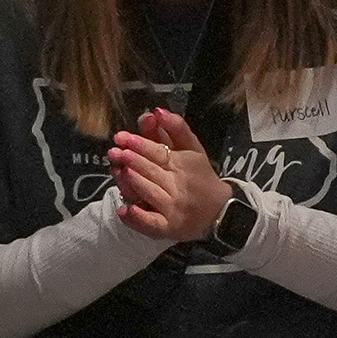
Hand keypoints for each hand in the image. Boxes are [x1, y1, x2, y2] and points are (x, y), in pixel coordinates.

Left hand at [107, 106, 230, 241]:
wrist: (220, 211)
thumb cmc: (200, 177)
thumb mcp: (193, 150)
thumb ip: (176, 129)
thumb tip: (156, 110)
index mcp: (181, 164)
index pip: (160, 153)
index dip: (141, 145)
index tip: (123, 138)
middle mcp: (177, 186)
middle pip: (153, 171)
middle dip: (133, 161)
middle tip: (115, 152)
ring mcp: (172, 208)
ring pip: (151, 194)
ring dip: (135, 183)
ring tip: (121, 172)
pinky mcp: (168, 227)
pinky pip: (152, 223)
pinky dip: (139, 218)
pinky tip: (126, 210)